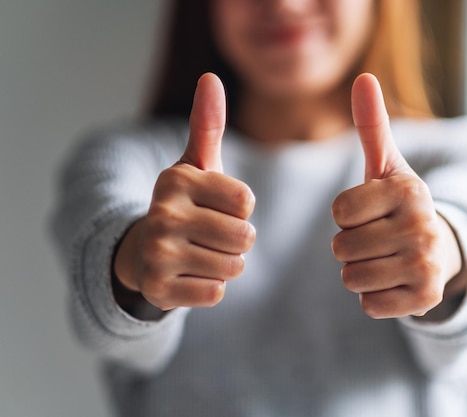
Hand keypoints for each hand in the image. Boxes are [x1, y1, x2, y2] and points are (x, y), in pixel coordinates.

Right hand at [114, 73, 255, 310]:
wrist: (144, 250)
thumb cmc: (184, 205)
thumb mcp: (195, 164)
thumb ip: (207, 124)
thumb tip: (210, 78)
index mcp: (176, 180)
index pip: (246, 201)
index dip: (240, 209)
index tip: (216, 207)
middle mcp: (163, 214)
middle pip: (245, 237)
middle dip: (238, 239)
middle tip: (210, 234)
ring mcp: (158, 255)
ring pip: (234, 267)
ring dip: (226, 263)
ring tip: (200, 252)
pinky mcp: (158, 290)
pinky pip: (217, 292)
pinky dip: (211, 286)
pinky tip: (189, 274)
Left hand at [331, 73, 464, 319]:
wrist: (440, 250)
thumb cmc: (400, 206)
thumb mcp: (386, 166)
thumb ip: (372, 125)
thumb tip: (364, 77)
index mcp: (409, 191)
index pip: (339, 211)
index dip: (347, 215)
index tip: (371, 212)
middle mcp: (423, 227)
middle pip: (341, 247)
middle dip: (351, 245)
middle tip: (378, 238)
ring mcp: (426, 265)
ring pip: (352, 277)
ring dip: (360, 271)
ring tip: (385, 258)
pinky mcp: (425, 299)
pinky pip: (369, 304)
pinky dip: (375, 296)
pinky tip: (394, 280)